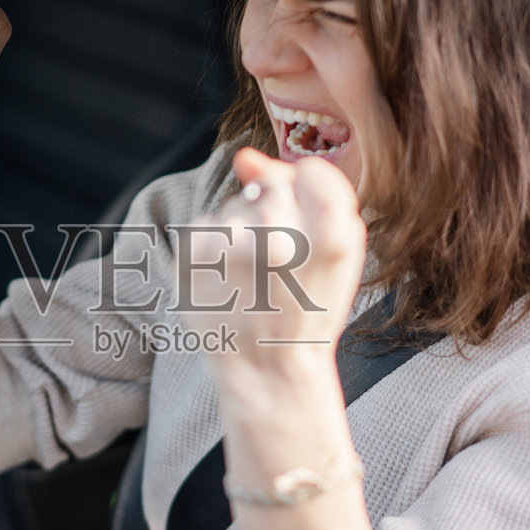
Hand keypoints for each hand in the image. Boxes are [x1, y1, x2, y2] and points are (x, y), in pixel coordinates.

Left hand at [182, 149, 365, 379]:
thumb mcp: (338, 252)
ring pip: (236, 207)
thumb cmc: (308, 306)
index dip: (310, 196)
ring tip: (252, 280)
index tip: (308, 230)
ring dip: (242, 233)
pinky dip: (213, 249)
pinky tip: (226, 282)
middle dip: (274, 214)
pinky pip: (206, 225)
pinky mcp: (192, 260)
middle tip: (278, 265)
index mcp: (330, 238)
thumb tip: (243, 158)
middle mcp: (279, 242)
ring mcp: (230, 251)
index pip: (312, 171)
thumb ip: (309, 192)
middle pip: (271, 187)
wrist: (269, 370)